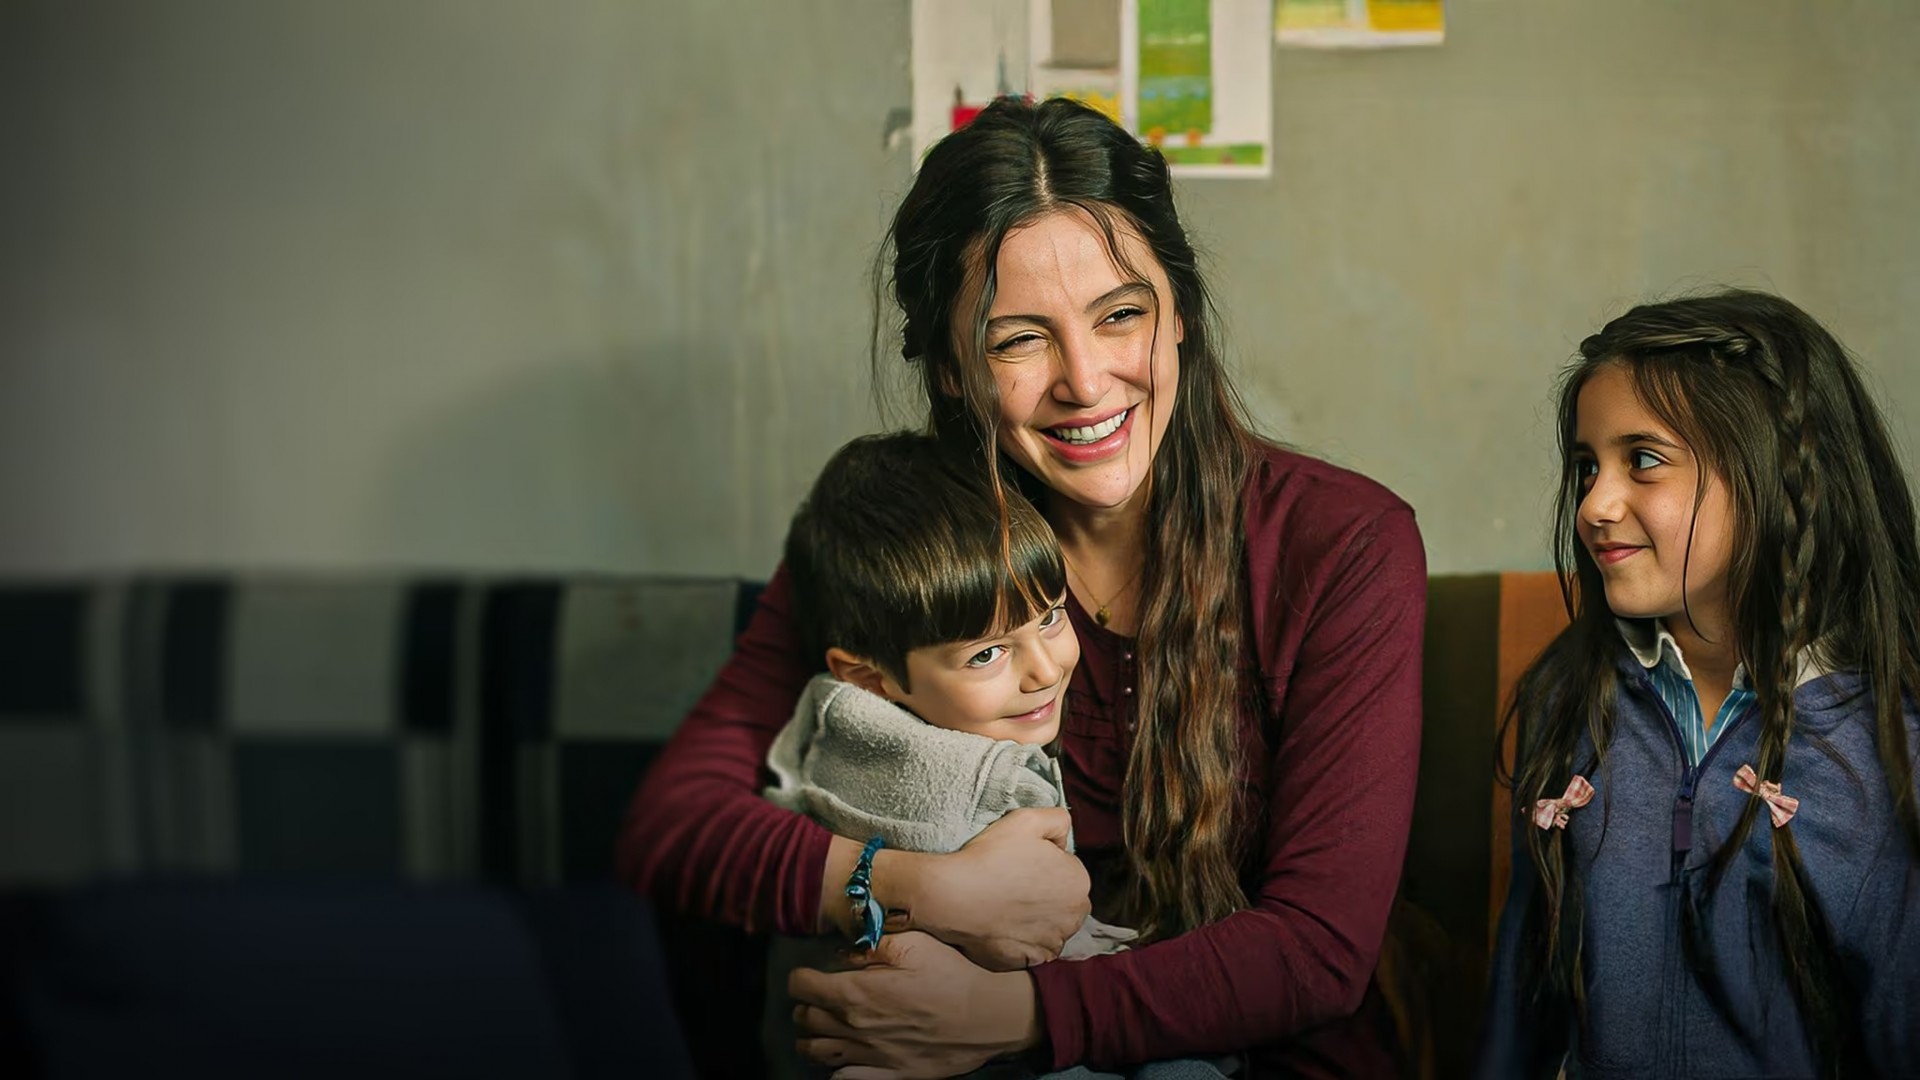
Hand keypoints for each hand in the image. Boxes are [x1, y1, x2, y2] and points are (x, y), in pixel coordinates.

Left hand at [790, 931, 1041, 1078]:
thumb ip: (872, 946)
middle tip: (816, 998)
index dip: (801, 977)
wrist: (986, 1018)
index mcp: (857, 993)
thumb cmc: (951, 976)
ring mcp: (870, 1056)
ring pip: (818, 1052)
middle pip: (806, 1019)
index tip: (808, 974)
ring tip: (819, 1029)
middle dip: (804, 1006)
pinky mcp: (889, 1074)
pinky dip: (836, 1069)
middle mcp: (855, 1028)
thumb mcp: (914, 944)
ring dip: (810, 1038)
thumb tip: (843, 954)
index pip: (803, 986)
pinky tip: (844, 1057)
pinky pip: (845, 1078)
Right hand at [910, 807, 1091, 970]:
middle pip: (1064, 902)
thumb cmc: (990, 856)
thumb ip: (1058, 820)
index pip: (1068, 872)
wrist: (953, 895)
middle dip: (1047, 895)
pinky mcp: (1032, 961)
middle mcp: (1074, 917)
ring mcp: (1053, 942)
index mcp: (1079, 882)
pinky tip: (1002, 923)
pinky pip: (1033, 949)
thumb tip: (1064, 838)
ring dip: (1036, 919)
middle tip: (1013, 884)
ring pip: (1050, 926)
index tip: (1021, 864)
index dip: (1045, 865)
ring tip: (1006, 904)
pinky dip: (1022, 940)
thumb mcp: (1027, 819)